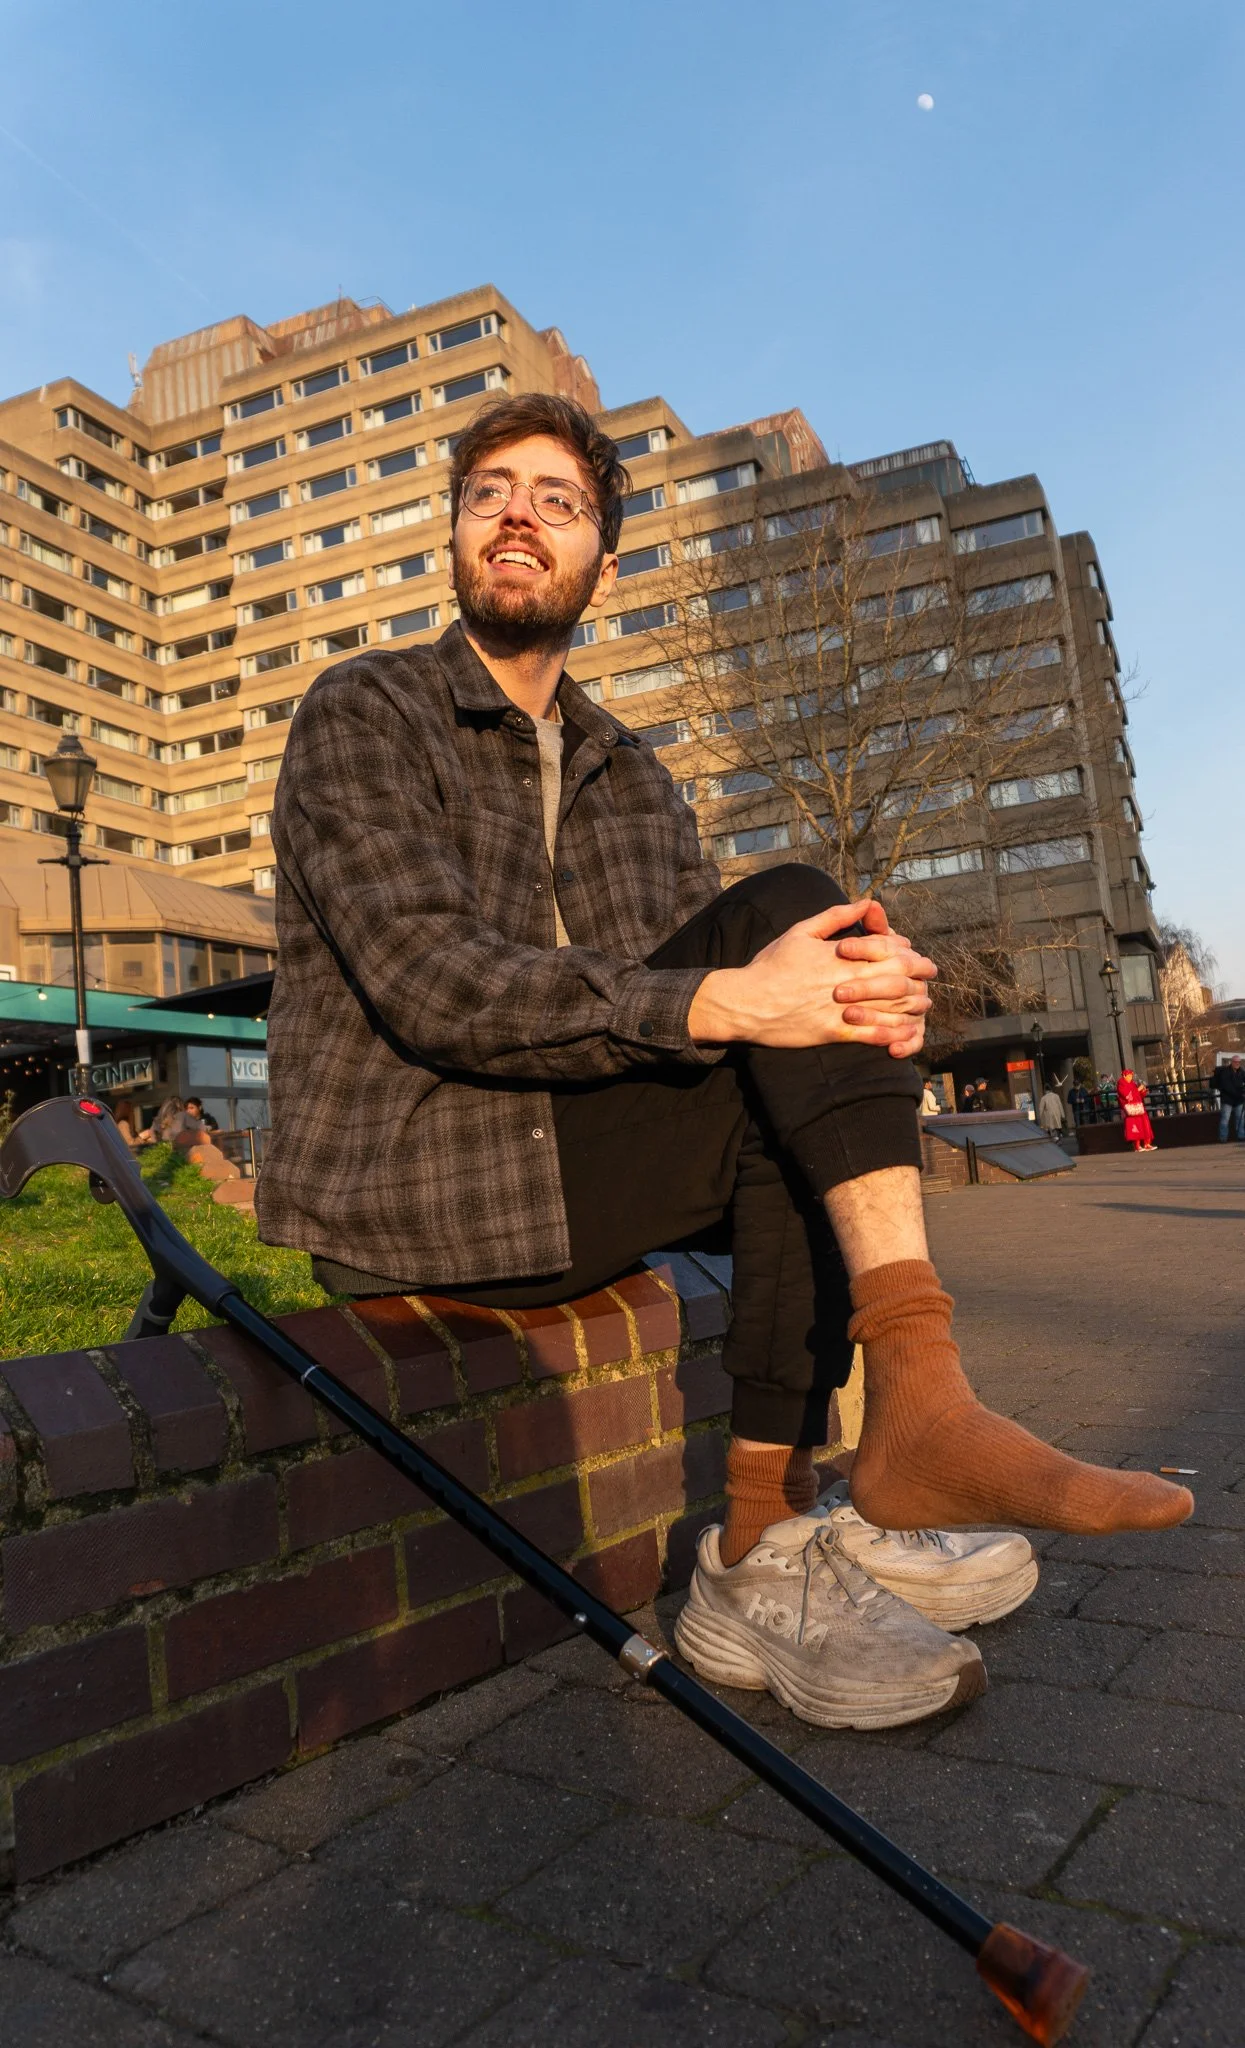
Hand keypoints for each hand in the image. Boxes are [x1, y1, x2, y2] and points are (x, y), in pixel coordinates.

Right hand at [687, 899, 936, 1056]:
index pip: (887, 950)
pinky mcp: (833, 1032)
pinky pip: (872, 1034)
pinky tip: (905, 1033)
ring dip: (912, 1006)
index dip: (907, 951)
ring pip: (890, 1007)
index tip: (915, 954)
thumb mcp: (801, 932)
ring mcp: (841, 1009)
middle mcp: (845, 981)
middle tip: (931, 976)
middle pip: (897, 978)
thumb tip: (866, 901)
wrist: (745, 1002)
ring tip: (923, 1004)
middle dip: (920, 977)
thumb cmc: (770, 965)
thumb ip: (836, 916)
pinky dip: (893, 1033)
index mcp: (840, 955)